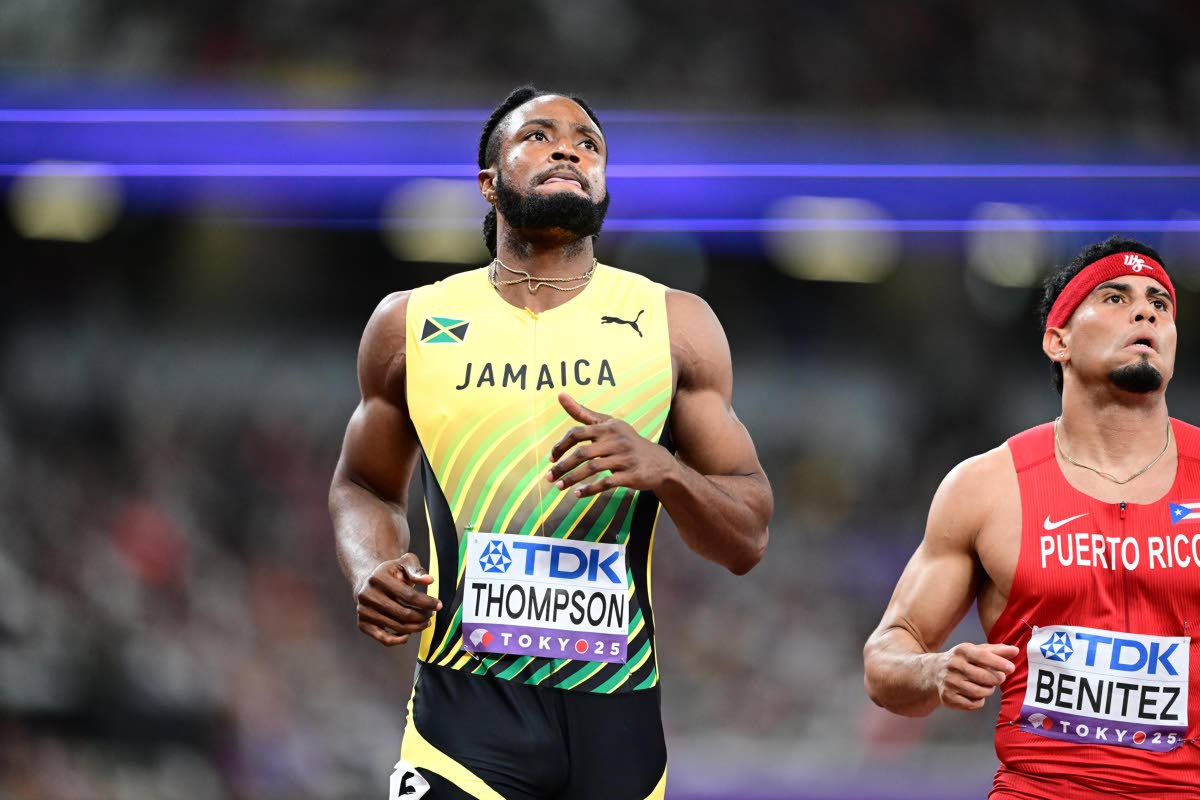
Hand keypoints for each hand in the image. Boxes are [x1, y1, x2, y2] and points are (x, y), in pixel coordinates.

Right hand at [354, 553, 441, 646]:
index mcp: (378, 578)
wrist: (367, 580)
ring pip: (397, 627)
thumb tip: (429, 580)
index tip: (439, 605)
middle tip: (431, 615)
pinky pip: (384, 639)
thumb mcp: (404, 563)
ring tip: (425, 622)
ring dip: (416, 628)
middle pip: (404, 614)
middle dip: (423, 616)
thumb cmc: (391, 572)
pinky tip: (409, 633)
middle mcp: (367, 595)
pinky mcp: (362, 624)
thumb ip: (416, 570)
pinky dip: (400, 640)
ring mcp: (364, 611)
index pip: (408, 595)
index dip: (427, 602)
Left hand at [546, 392, 675, 496]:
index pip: (577, 433)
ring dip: (572, 479)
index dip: (560, 446)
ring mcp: (624, 458)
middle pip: (582, 453)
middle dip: (562, 466)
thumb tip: (560, 395)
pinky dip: (589, 489)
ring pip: (592, 469)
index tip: (551, 458)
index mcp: (607, 427)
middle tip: (549, 477)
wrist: (658, 462)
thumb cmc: (626, 441)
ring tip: (558, 487)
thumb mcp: (608, 424)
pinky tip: (577, 494)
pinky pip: (606, 483)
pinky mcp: (630, 475)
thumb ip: (583, 413)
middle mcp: (616, 440)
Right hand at [932, 642, 1018, 709]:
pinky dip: (979, 701)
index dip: (999, 663)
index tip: (1011, 668)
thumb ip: (997, 651)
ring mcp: (950, 682)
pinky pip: (973, 704)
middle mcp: (954, 666)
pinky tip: (975, 694)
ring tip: (985, 685)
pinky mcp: (948, 697)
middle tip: (998, 678)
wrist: (934, 671)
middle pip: (984, 678)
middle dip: (996, 680)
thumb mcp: (976, 651)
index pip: (983, 656)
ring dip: (988, 691)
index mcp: (962, 651)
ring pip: (980, 692)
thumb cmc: (961, 660)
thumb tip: (1015, 651)